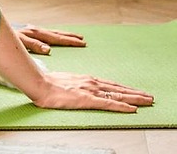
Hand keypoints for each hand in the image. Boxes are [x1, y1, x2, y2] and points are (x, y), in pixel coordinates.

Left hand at [14, 24, 86, 54]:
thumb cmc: (3, 38)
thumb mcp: (17, 43)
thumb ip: (33, 45)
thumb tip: (48, 49)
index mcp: (34, 34)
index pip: (56, 38)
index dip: (70, 41)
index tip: (82, 43)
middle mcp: (34, 30)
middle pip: (55, 34)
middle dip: (69, 37)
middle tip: (83, 40)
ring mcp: (30, 30)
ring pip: (51, 32)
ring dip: (63, 35)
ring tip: (75, 37)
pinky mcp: (26, 31)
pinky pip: (44, 33)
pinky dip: (53, 34)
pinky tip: (55, 36)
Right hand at [30, 71, 153, 112]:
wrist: (38, 83)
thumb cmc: (47, 83)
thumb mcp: (65, 81)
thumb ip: (75, 84)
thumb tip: (78, 89)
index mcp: (86, 79)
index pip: (110, 85)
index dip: (124, 89)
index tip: (135, 91)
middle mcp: (92, 83)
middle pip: (118, 89)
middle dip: (135, 93)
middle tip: (149, 97)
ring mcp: (90, 91)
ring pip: (118, 95)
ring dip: (134, 98)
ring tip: (147, 101)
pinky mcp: (87, 100)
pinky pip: (109, 104)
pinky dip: (122, 106)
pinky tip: (132, 109)